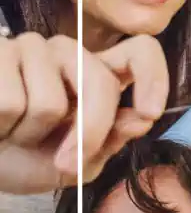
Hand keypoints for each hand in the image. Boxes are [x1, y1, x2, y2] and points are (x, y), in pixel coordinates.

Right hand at [0, 33, 167, 192]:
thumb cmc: (19, 159)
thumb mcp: (73, 164)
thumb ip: (108, 142)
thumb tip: (140, 119)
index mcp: (95, 75)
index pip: (140, 52)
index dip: (154, 77)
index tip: (148, 113)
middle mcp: (68, 54)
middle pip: (100, 83)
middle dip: (88, 133)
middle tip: (63, 164)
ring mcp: (31, 48)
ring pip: (49, 103)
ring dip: (27, 134)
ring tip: (8, 133)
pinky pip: (9, 103)